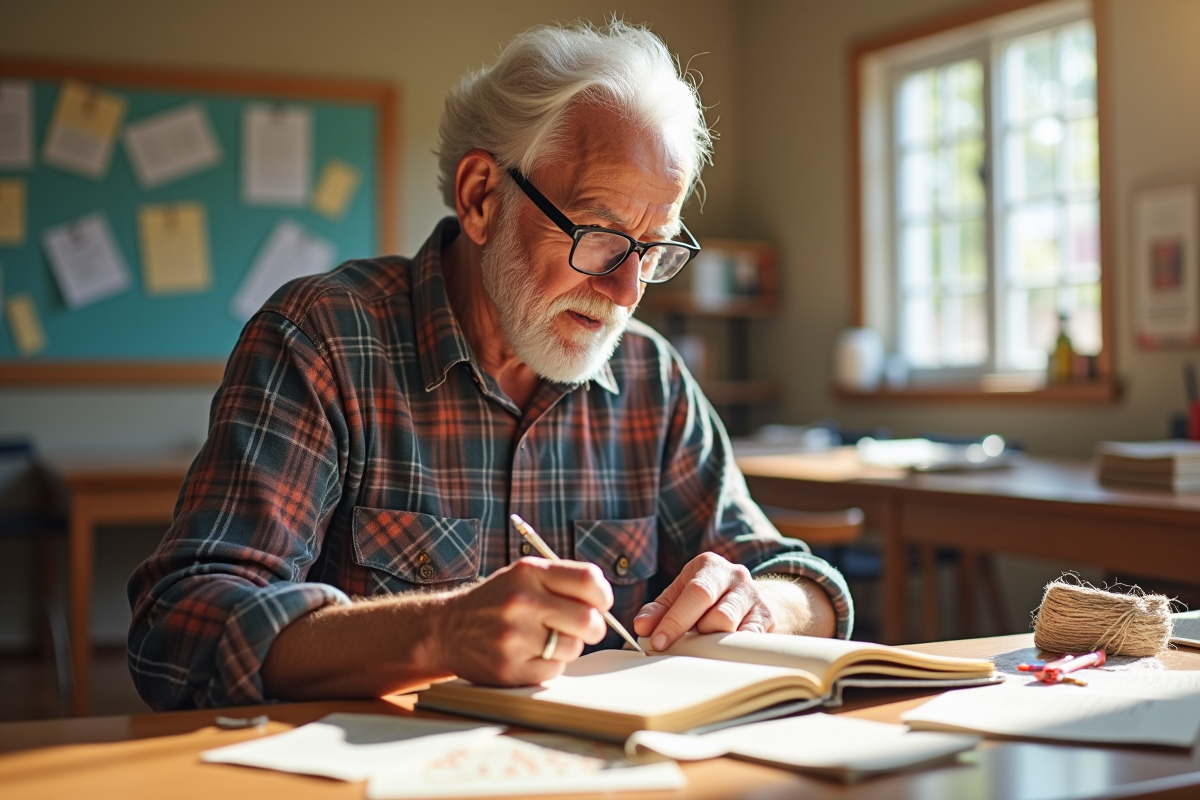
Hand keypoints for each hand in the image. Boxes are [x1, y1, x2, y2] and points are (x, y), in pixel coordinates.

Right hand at [433, 558, 611, 685]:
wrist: (446, 629)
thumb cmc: (496, 601)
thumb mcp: (522, 577)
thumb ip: (562, 582)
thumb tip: (604, 604)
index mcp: (529, 573)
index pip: (589, 581)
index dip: (603, 596)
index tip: (600, 604)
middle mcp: (521, 601)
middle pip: (589, 620)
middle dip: (593, 628)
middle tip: (584, 629)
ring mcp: (514, 636)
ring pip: (573, 648)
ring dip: (567, 647)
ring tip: (545, 640)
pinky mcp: (509, 668)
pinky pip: (554, 671)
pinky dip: (548, 666)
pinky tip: (529, 655)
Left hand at [633, 552, 774, 650]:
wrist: (744, 597)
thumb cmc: (704, 598)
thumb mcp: (679, 597)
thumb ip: (659, 611)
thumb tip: (642, 626)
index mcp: (710, 566)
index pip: (695, 593)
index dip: (676, 620)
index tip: (658, 642)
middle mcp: (737, 577)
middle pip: (719, 614)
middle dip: (696, 635)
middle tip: (680, 648)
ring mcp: (756, 598)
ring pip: (735, 631)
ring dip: (714, 642)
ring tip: (704, 642)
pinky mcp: (768, 620)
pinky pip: (750, 643)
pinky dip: (732, 652)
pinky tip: (721, 652)